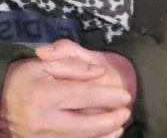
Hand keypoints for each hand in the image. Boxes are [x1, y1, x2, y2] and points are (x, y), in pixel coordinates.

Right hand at [3, 47, 131, 137]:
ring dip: (102, 135)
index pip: (84, 96)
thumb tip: (100, 73)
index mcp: (44, 95)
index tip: (125, 96)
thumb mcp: (46, 63)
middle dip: (110, 120)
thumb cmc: (26, 79)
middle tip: (127, 112)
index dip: (108, 97)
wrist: (0, 102)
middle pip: (84, 125)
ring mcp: (39, 137)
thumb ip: (74, 64)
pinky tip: (104, 137)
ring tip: (119, 126)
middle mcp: (41, 120)